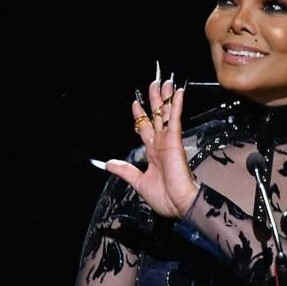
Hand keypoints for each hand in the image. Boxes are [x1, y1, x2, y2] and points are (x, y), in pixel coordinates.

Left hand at [103, 74, 199, 219]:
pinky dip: (176, 105)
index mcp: (153, 152)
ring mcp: (169, 140)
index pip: (145, 127)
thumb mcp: (138, 182)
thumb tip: (108, 164)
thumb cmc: (163, 197)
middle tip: (154, 83)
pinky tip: (177, 93)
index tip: (136, 102)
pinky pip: (174, 119)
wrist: (178, 204)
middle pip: (156, 116)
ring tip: (165, 81)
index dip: (140, 114)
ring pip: (165, 114)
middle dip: (154, 99)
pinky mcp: (175, 140)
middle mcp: (161, 143)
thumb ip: (124, 170)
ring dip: (165, 97)